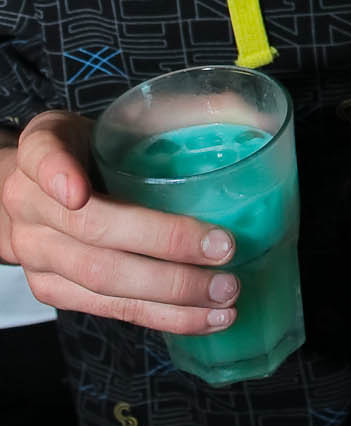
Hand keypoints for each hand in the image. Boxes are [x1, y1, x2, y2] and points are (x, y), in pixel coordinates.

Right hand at [0, 109, 240, 332]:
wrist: (35, 196)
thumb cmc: (89, 152)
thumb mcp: (112, 117)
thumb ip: (169, 110)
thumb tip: (246, 108)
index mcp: (41, 149)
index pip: (43, 157)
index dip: (59, 174)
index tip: (79, 191)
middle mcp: (29, 204)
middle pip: (91, 229)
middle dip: (162, 243)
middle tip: (222, 249)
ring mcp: (38, 253)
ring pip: (102, 278)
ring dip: (169, 291)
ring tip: (225, 292)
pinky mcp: (54, 291)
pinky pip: (108, 309)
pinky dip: (161, 317)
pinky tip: (203, 317)